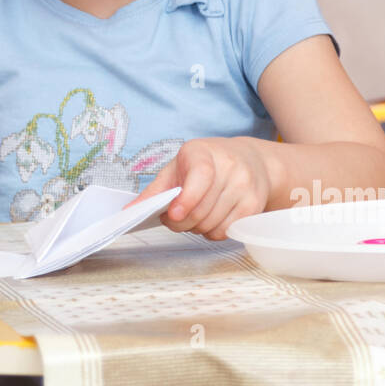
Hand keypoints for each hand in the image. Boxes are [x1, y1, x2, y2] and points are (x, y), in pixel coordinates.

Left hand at [127, 136, 272, 239]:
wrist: (248, 159)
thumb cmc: (205, 163)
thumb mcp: (177, 167)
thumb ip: (155, 190)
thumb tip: (129, 212)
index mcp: (204, 153)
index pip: (201, 176)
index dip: (187, 199)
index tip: (173, 214)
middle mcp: (230, 167)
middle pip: (202, 210)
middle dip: (181, 222)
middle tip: (174, 218)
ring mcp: (245, 186)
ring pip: (213, 224)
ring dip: (197, 228)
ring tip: (194, 215)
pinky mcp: (255, 205)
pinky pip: (227, 231)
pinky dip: (213, 232)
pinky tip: (211, 219)